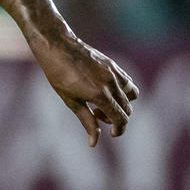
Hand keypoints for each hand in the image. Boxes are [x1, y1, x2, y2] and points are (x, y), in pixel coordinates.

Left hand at [27, 30, 138, 146]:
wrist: (57, 47)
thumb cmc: (59, 75)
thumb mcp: (71, 102)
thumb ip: (87, 121)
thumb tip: (94, 143)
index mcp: (100, 95)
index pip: (121, 118)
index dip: (119, 129)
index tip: (113, 134)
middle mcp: (111, 84)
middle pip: (127, 108)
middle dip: (116, 117)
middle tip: (97, 115)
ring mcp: (114, 72)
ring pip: (132, 95)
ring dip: (123, 104)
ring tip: (103, 102)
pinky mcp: (114, 65)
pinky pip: (127, 81)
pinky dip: (123, 90)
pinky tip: (105, 89)